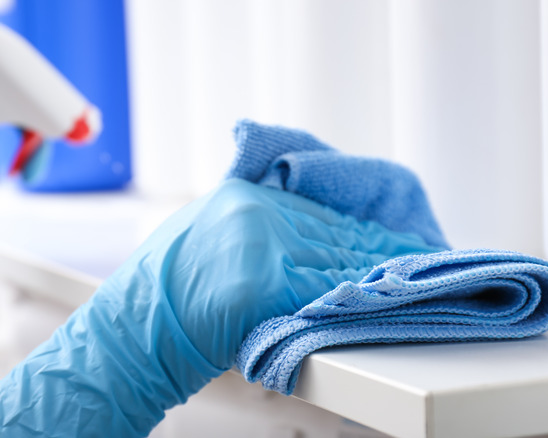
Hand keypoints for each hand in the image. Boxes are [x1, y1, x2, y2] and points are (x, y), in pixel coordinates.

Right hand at [0, 179, 438, 436]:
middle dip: (376, 250)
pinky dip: (353, 295)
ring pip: (333, 260)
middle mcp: (253, 212)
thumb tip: (301, 239)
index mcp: (240, 197)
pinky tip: (380, 296)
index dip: (358, 230)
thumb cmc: (163, 294)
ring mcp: (258, 244)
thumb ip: (252, 227)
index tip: (389, 239)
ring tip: (409, 279)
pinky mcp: (260, 282)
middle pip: (333, 234)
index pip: (316, 213)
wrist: (132, 332)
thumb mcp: (204, 236)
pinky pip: (319, 289)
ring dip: (375, 271)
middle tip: (415, 259)